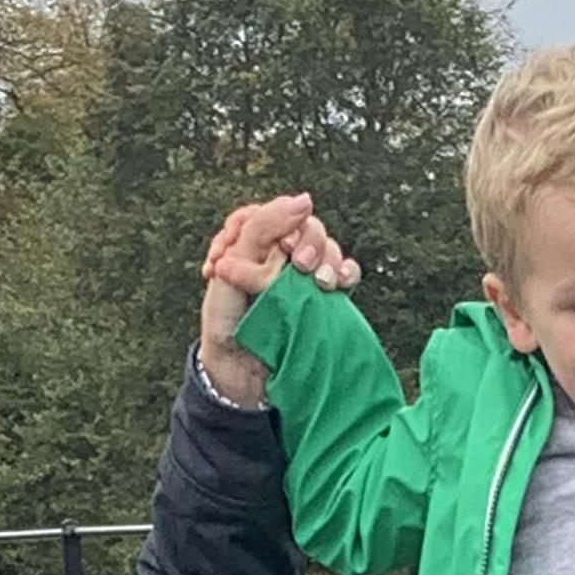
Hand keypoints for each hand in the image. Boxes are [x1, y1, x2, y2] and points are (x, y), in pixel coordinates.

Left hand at [198, 194, 362, 405]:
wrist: (240, 373)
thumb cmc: (227, 321)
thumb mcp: (232, 268)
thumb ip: (262, 229)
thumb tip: (305, 200)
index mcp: (253, 241)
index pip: (276, 211)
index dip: (278, 222)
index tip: (273, 247)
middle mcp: (279, 254)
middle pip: (308, 226)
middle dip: (309, 240)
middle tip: (300, 263)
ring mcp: (303, 275)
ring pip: (328, 247)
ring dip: (329, 258)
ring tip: (320, 280)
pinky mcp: (321, 298)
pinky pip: (345, 273)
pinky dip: (346, 273)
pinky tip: (340, 283)